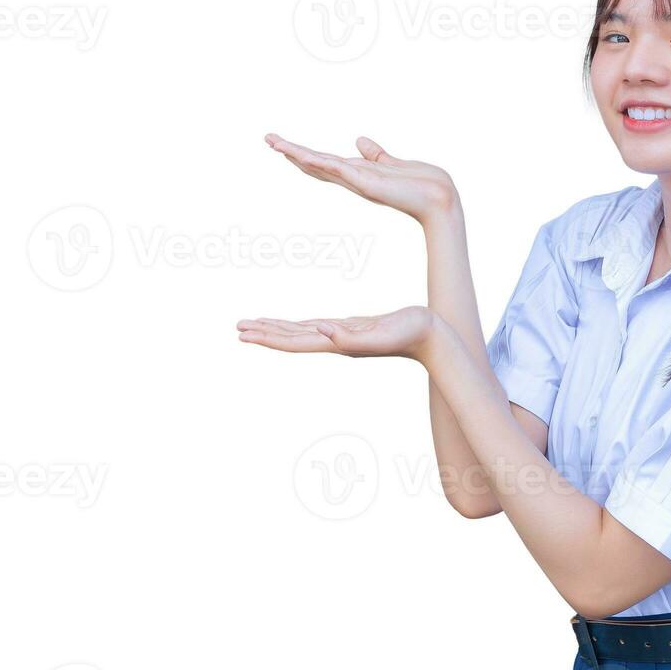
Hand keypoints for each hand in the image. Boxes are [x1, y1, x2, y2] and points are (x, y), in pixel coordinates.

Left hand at [237, 306, 438, 362]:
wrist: (432, 337)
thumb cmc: (410, 334)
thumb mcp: (379, 334)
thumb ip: (351, 337)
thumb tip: (322, 331)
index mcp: (336, 343)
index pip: (293, 342)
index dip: (267, 338)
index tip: (243, 335)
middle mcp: (335, 342)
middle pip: (291, 339)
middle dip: (264, 333)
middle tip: (238, 328)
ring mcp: (343, 336)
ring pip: (302, 333)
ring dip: (278, 330)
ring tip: (256, 325)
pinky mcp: (352, 328)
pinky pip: (317, 327)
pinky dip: (300, 325)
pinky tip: (297, 325)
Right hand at [264, 133, 459, 225]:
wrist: (439, 200)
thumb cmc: (423, 185)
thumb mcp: (394, 164)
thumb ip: (375, 155)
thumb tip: (359, 141)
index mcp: (360, 175)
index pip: (325, 162)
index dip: (305, 153)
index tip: (284, 144)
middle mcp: (354, 180)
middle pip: (315, 164)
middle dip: (291, 152)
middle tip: (268, 139)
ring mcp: (357, 182)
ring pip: (320, 164)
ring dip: (296, 153)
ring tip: (273, 142)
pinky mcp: (365, 182)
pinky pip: (336, 168)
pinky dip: (318, 161)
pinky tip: (300, 154)